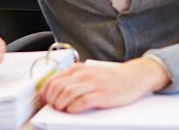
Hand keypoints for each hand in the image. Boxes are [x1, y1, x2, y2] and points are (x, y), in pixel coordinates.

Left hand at [40, 57, 170, 112]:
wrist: (134, 76)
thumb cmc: (112, 78)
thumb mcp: (90, 73)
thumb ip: (74, 79)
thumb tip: (55, 91)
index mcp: (79, 69)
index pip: (53, 80)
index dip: (45, 93)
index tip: (44, 101)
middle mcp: (84, 75)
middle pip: (57, 88)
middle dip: (52, 100)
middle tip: (54, 107)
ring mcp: (94, 84)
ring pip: (67, 94)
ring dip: (61, 105)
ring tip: (64, 110)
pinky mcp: (102, 95)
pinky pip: (82, 102)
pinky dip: (74, 108)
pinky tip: (74, 110)